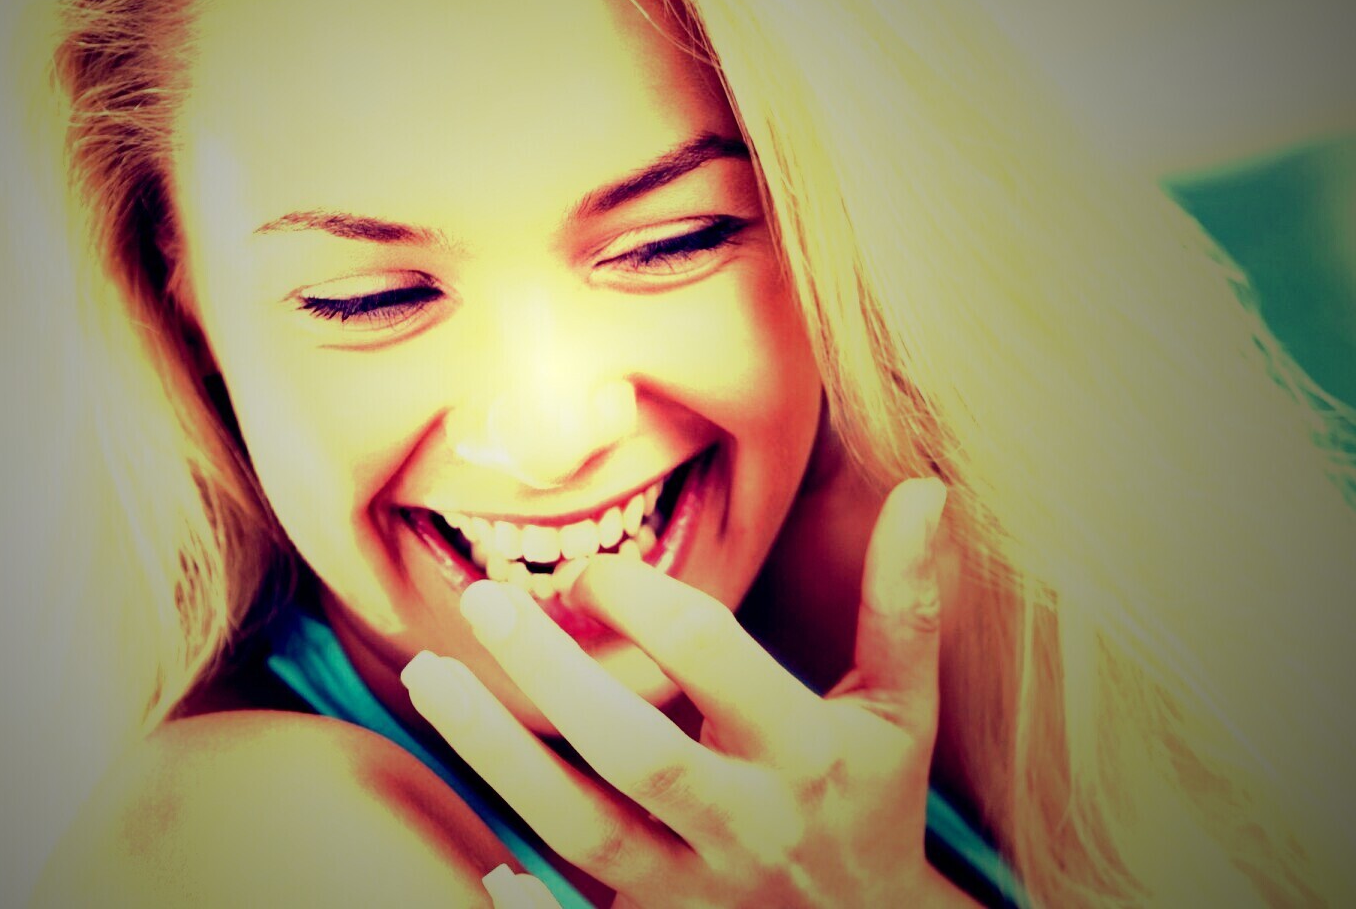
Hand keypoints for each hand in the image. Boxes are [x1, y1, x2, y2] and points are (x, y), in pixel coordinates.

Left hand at [401, 478, 970, 906]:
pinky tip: (466, 850)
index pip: (715, 661)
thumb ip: (906, 602)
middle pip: (633, 751)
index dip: (646, 601)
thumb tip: (927, 488)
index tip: (590, 569)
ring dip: (497, 756)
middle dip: (551, 676)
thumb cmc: (873, 798)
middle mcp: (747, 822)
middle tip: (480, 600)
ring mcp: (696, 888)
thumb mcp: (904, 706)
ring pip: (582, 828)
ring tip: (427, 676)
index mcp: (806, 752)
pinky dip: (526, 906)